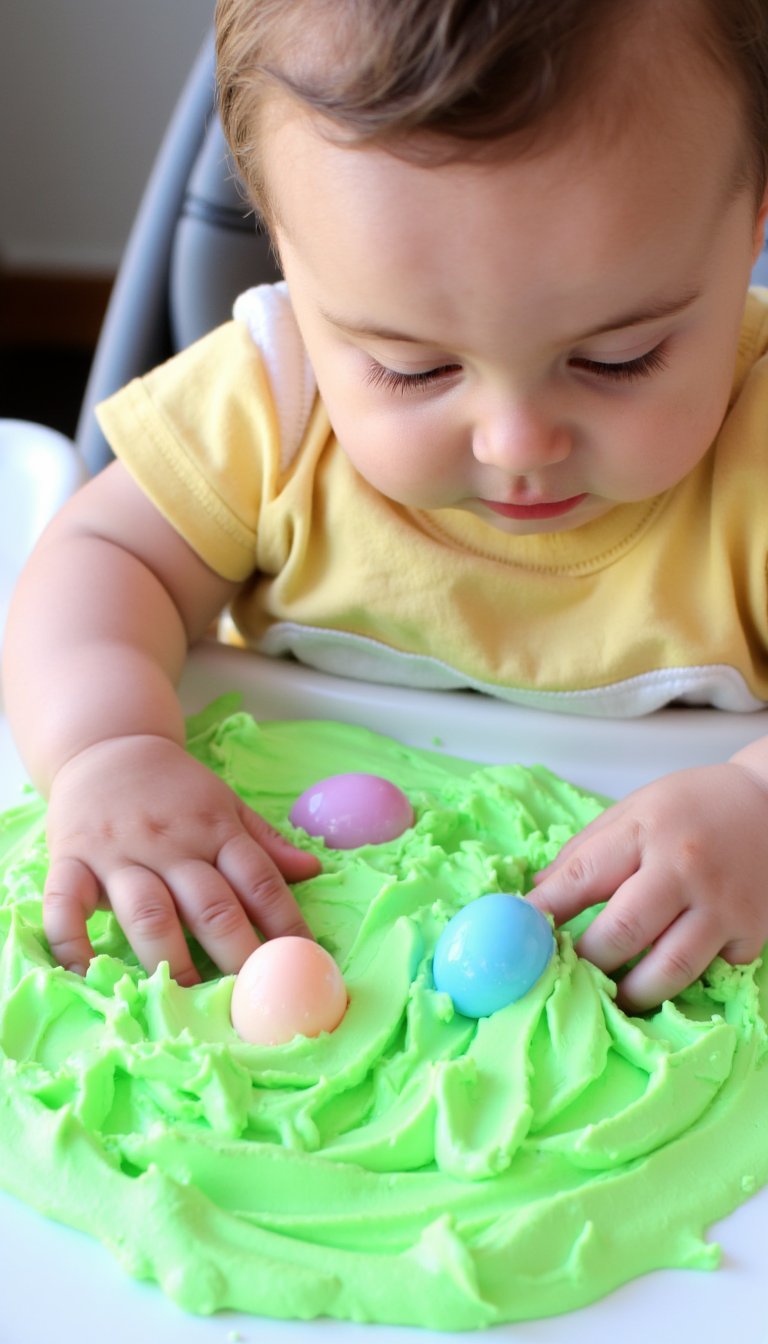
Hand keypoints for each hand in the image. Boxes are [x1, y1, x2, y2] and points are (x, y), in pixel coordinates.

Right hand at [43, 734, 320, 984]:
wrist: (107, 746)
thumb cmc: (174, 789)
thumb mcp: (225, 803)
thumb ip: (265, 843)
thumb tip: (313, 872)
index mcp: (215, 829)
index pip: (260, 880)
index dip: (285, 924)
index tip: (302, 963)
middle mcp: (170, 843)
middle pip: (210, 904)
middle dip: (236, 952)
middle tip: (253, 998)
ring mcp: (118, 852)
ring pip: (148, 912)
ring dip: (169, 958)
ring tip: (187, 999)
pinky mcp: (71, 859)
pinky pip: (65, 903)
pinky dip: (71, 940)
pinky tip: (86, 974)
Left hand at [528, 762, 767, 1011]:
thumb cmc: (692, 806)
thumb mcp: (633, 809)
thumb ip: (585, 852)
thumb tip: (536, 898)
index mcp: (645, 829)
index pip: (582, 877)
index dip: (544, 914)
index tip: (517, 940)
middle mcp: (684, 868)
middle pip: (622, 932)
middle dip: (586, 962)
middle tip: (565, 978)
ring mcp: (723, 905)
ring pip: (669, 968)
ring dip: (631, 992)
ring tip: (609, 999)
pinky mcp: (754, 933)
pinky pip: (711, 970)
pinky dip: (684, 982)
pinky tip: (663, 979)